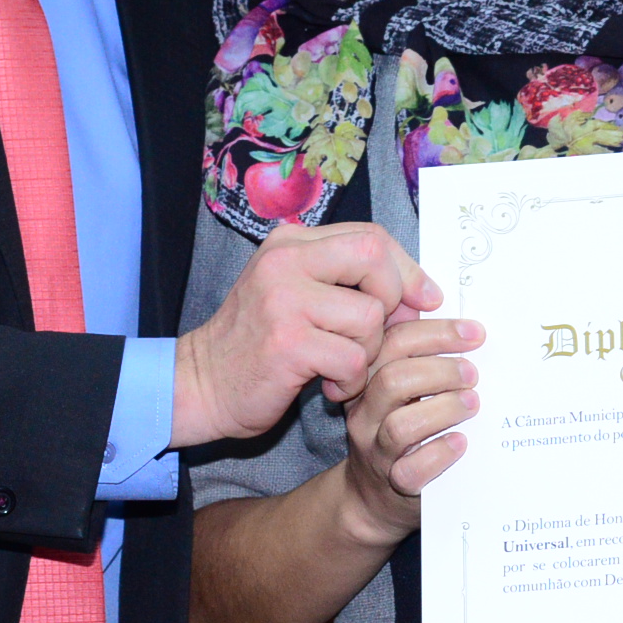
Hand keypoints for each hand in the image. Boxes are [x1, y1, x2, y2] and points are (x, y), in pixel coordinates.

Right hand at [174, 223, 439, 447]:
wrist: (201, 384)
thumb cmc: (257, 343)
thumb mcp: (295, 292)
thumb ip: (346, 280)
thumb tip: (420, 293)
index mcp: (290, 241)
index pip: (370, 235)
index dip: (405, 268)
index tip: (422, 298)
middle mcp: (285, 261)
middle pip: (374, 258)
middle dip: (393, 301)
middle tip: (379, 336)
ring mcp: (284, 300)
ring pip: (369, 317)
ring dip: (369, 353)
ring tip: (343, 367)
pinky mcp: (288, 343)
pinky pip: (354, 359)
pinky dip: (352, 382)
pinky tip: (330, 386)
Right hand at [336, 318, 483, 546]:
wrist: (372, 496)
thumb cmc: (397, 429)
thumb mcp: (397, 388)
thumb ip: (414, 351)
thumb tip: (452, 315)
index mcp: (367, 378)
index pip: (393, 343)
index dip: (436, 332)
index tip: (474, 333)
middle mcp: (365, 412)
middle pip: (393, 380)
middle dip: (441, 370)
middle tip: (473, 373)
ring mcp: (377, 450)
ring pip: (401, 425)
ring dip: (444, 409)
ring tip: (472, 403)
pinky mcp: (394, 484)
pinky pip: (411, 470)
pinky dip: (440, 453)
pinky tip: (461, 442)